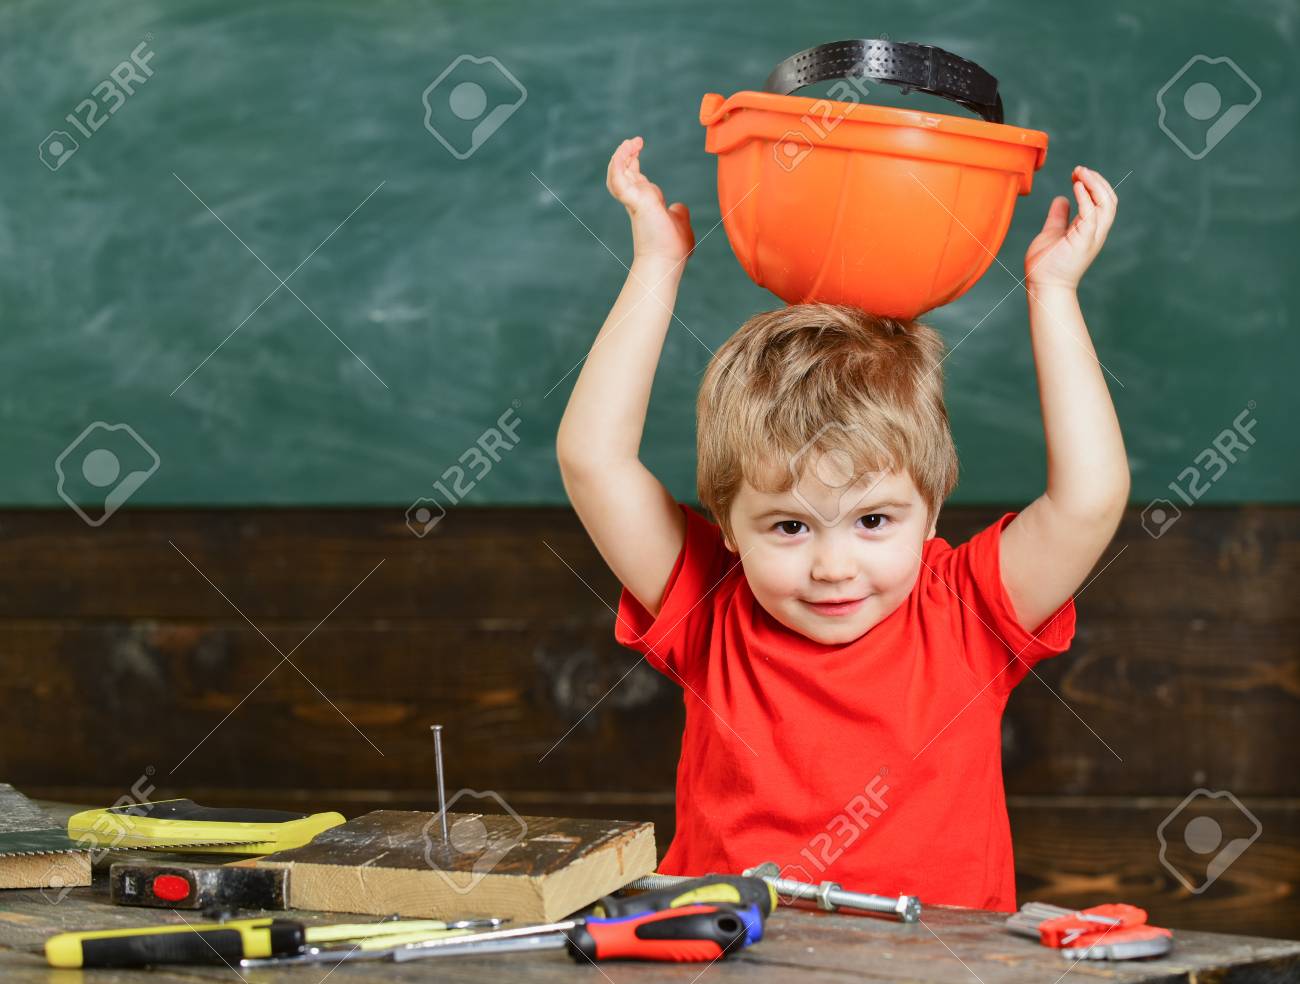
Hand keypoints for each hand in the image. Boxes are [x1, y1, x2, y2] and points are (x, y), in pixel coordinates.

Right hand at [606, 136, 694, 265]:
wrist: (667, 261)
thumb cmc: (672, 249)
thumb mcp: (679, 223)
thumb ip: (678, 213)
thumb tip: (678, 207)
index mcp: (646, 202)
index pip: (634, 177)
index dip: (633, 160)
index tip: (638, 146)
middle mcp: (637, 199)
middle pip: (624, 171)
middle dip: (626, 154)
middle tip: (635, 140)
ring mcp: (633, 200)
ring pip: (617, 173)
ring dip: (621, 156)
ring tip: (630, 142)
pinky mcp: (634, 200)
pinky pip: (619, 178)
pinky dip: (619, 162)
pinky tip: (627, 149)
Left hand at [1024, 165, 1117, 290]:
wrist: (1043, 286)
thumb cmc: (1047, 264)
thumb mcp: (1053, 232)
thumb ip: (1059, 217)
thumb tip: (1061, 199)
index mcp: (1090, 229)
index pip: (1103, 201)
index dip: (1094, 185)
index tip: (1077, 175)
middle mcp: (1095, 232)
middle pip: (1109, 200)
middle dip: (1097, 181)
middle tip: (1080, 170)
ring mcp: (1092, 236)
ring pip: (1105, 204)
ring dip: (1094, 184)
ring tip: (1080, 173)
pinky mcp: (1083, 240)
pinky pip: (1091, 214)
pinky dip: (1086, 197)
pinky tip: (1076, 186)